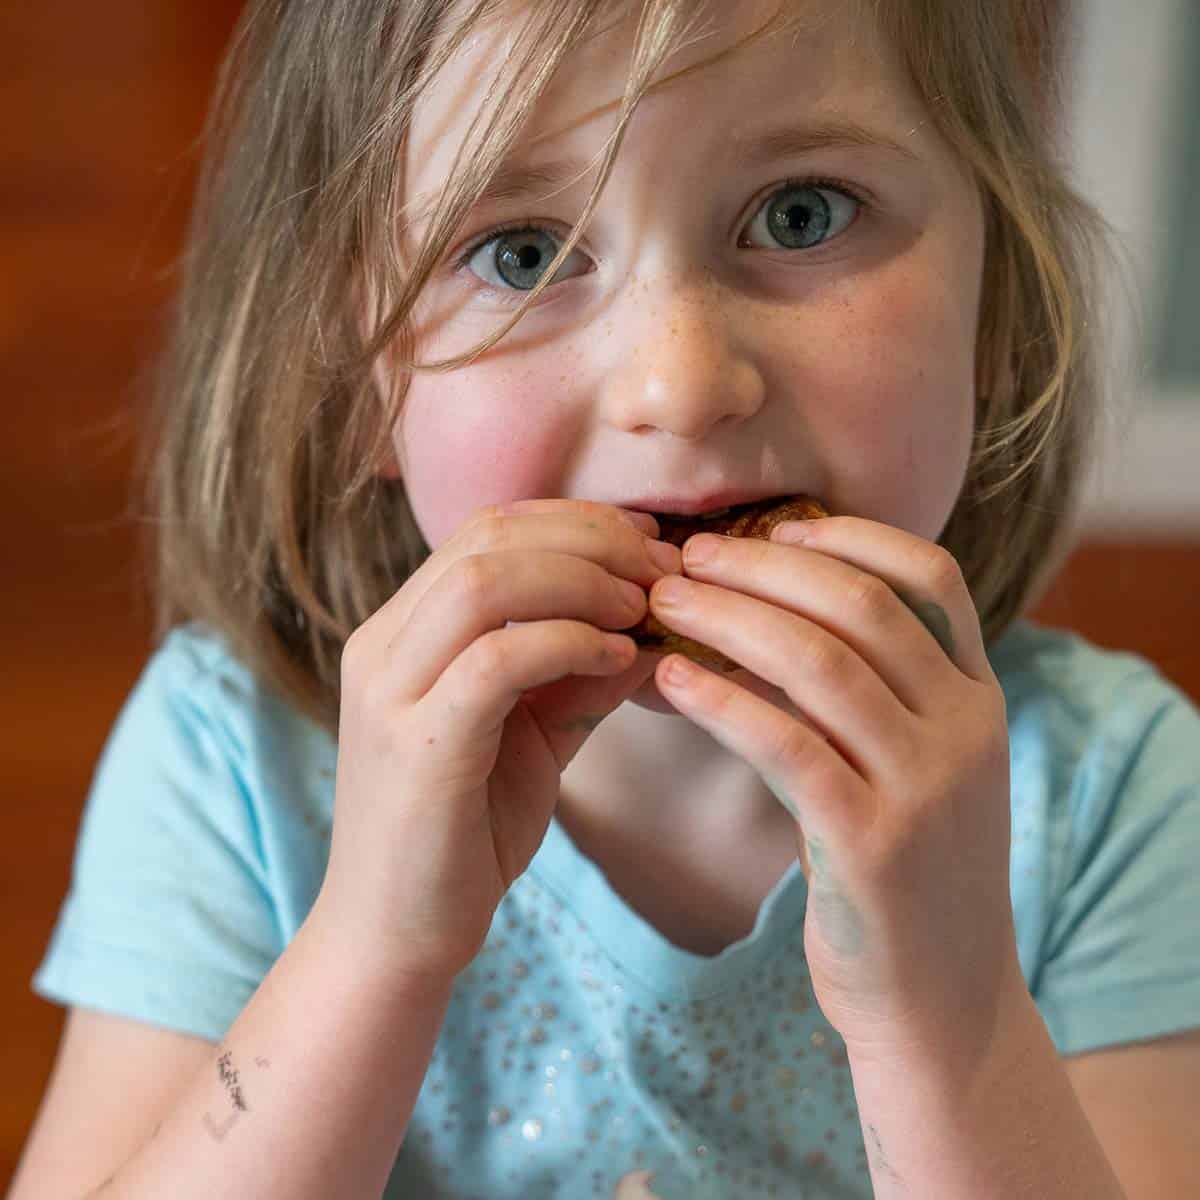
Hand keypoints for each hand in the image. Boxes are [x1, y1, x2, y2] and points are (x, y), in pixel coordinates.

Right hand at [319, 499, 677, 987]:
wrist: (399, 936)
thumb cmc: (466, 831)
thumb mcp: (533, 733)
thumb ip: (579, 672)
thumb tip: (656, 622)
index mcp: (401, 631)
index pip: (485, 530)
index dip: (574, 521)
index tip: (647, 542)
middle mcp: (381, 646)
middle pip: (486, 537)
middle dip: (589, 538)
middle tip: (660, 569)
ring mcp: (389, 692)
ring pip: (485, 583)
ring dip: (582, 582)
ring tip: (642, 608)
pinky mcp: (416, 744)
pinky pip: (498, 660)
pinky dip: (569, 644)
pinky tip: (618, 660)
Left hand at [645, 515, 1020, 1065]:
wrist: (941, 1002)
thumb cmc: (900, 869)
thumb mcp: (909, 767)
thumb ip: (867, 692)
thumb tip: (763, 610)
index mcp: (979, 698)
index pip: (932, 576)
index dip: (848, 536)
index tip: (770, 525)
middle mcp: (966, 730)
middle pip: (861, 607)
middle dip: (765, 567)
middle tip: (688, 556)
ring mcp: (927, 787)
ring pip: (821, 664)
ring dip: (730, 619)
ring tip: (665, 602)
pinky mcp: (875, 844)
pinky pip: (786, 745)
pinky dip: (721, 701)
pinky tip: (668, 677)